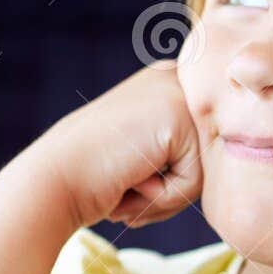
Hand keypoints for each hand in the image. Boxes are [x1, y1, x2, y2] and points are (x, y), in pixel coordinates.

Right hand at [24, 64, 203, 230]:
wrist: (53, 181)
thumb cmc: (90, 179)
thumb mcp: (139, 151)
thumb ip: (175, 148)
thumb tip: (220, 160)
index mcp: (165, 81)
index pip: (198, 147)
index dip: (163, 179)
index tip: (123, 173)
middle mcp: (173, 77)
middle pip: (204, 157)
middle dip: (167, 188)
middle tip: (124, 184)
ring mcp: (177, 92)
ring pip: (204, 170)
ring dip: (165, 196)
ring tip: (127, 182)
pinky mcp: (179, 116)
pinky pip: (195, 180)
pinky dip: (163, 196)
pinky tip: (130, 180)